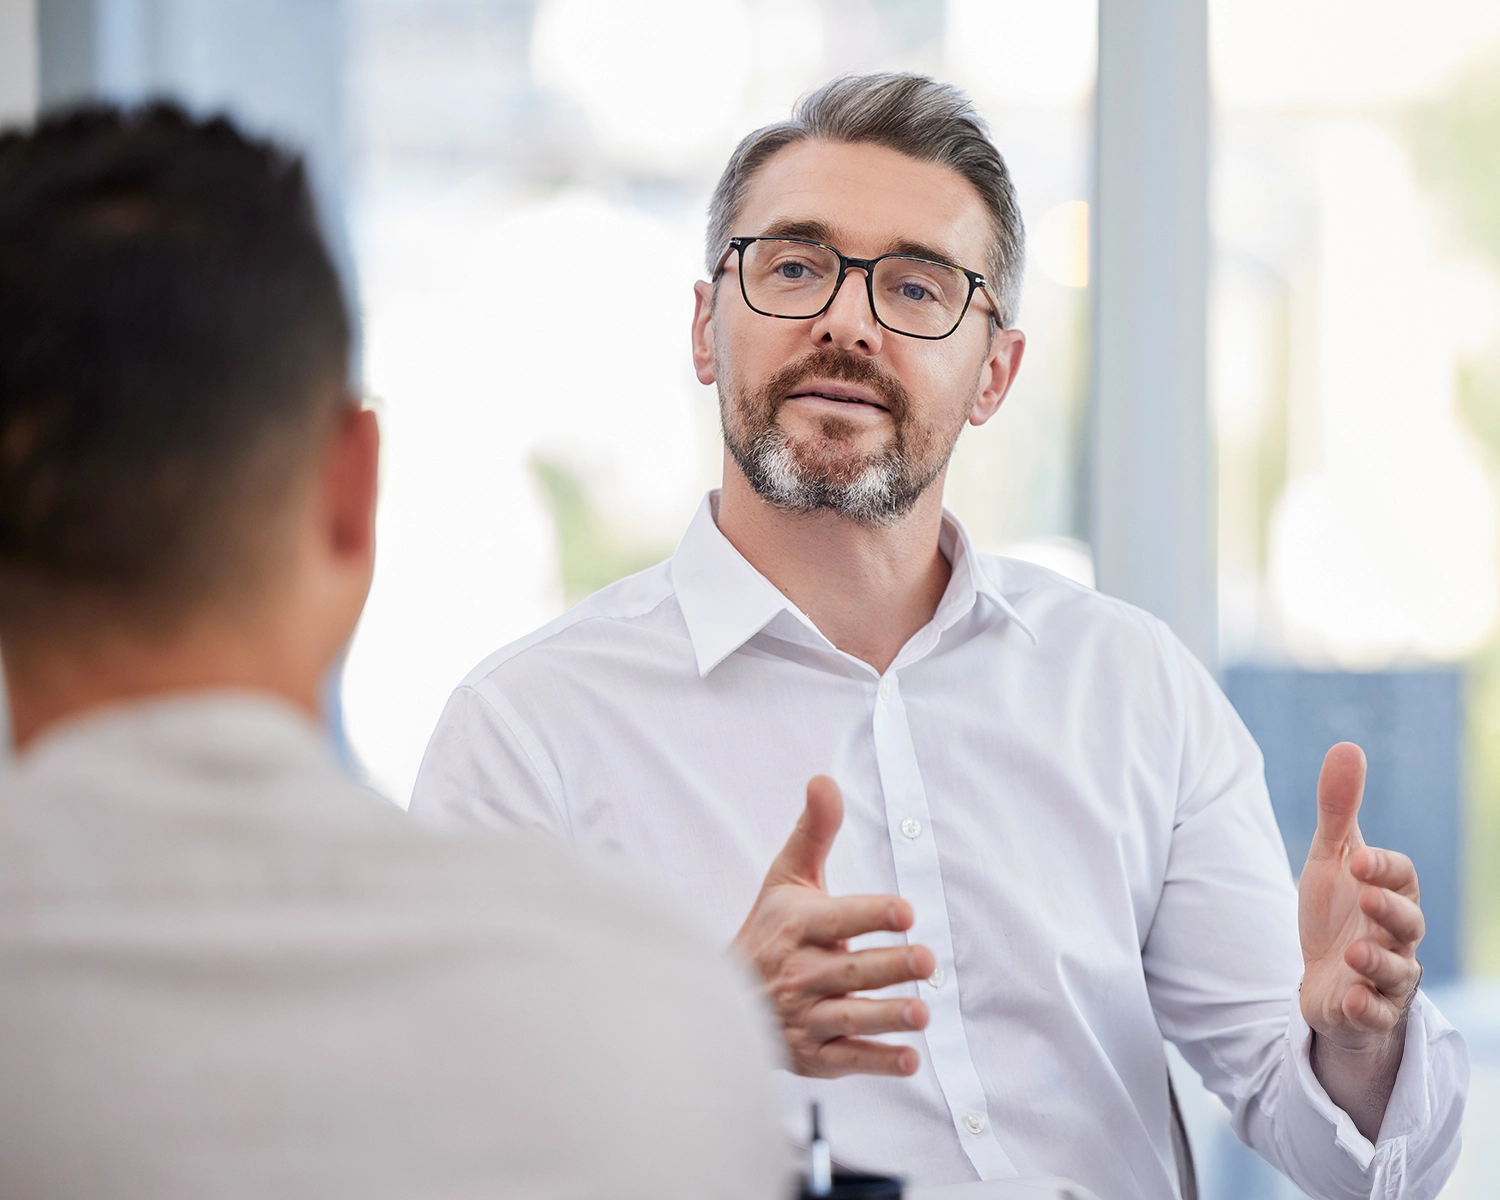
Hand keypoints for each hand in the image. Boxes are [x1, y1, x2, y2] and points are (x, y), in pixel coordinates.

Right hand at [732, 775, 933, 1077]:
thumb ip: (814, 830)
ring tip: (923, 1013)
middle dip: (889, 967)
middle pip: (849, 970)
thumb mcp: (786, 876)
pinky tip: (909, 1058)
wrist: (723, 995)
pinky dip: (876, 1061)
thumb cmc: (770, 927)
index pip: (836, 919)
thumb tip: (824, 779)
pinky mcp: (812, 1054)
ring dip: (887, 1017)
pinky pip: (846, 1058)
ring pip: (849, 1017)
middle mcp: (799, 972)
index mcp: (796, 926)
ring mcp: (804, 1016)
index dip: (870, 914)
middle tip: (927, 960)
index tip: (903, 910)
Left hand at [1299, 743, 1423, 1054]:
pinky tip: (1347, 1000)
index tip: (1359, 859)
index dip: (1385, 868)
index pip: (1402, 877)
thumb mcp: (1331, 859)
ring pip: (1397, 972)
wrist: (1326, 976)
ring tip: (1352, 954)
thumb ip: (1339, 809)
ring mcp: (1386, 976)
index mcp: (1390, 894)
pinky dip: (1364, 1008)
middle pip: (1408, 923)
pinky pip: (1375, 1014)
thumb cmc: (1337, 911)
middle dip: (1390, 912)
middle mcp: (1396, 936)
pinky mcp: (1367, 1011)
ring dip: (1377, 964)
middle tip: (1366, 901)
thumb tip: (1347, 746)